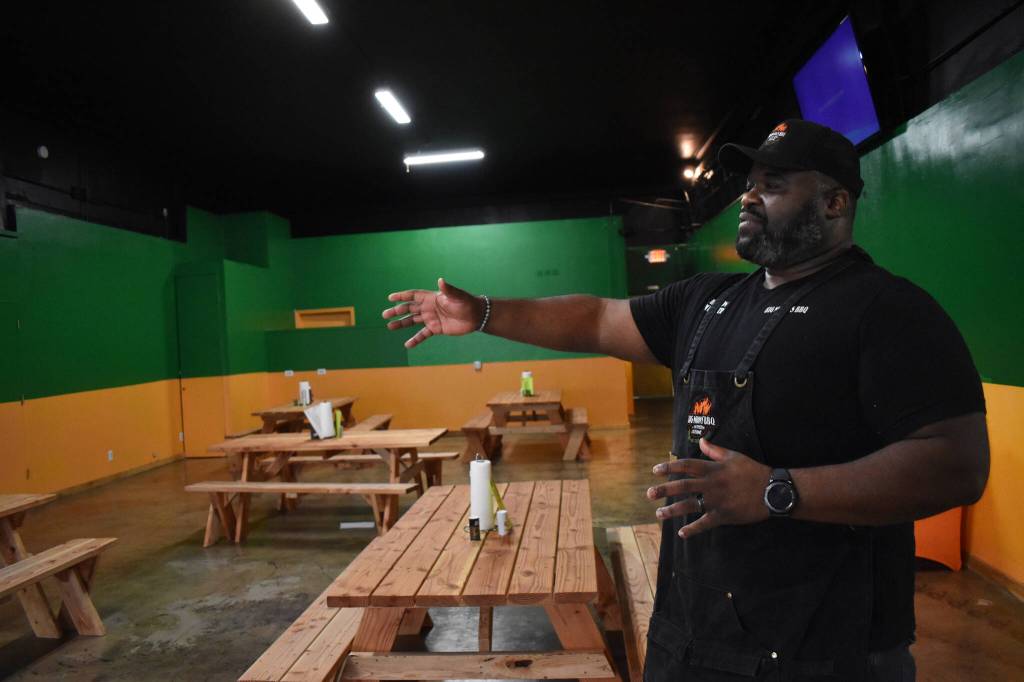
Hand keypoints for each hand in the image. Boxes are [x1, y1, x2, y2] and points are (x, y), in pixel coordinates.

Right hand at [382, 278, 482, 348]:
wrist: (476, 316)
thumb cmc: (467, 303)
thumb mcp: (457, 296)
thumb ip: (448, 290)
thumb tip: (440, 280)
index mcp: (431, 297)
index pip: (413, 296)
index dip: (402, 296)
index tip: (390, 298)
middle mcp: (428, 308)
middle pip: (409, 308)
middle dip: (397, 311)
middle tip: (385, 315)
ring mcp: (431, 318)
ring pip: (412, 321)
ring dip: (401, 324)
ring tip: (389, 327)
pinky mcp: (436, 329)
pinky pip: (422, 335)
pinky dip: (415, 340)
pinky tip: (407, 345)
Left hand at [645, 438, 770, 537]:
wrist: (772, 490)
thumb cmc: (753, 471)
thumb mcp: (734, 456)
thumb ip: (715, 450)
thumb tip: (702, 441)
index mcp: (713, 469)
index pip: (686, 466)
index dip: (669, 467)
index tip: (655, 471)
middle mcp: (711, 484)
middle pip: (682, 486)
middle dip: (664, 490)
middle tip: (649, 494)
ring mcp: (716, 501)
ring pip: (690, 505)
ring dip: (672, 510)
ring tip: (659, 514)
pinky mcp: (724, 515)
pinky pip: (705, 523)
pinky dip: (693, 529)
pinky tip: (681, 533)